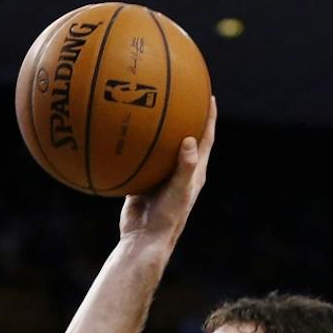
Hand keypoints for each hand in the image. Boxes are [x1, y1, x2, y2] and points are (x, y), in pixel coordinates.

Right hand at [120, 97, 216, 245]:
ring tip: (151, 105)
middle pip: (186, 137)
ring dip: (159, 128)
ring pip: (161, 146)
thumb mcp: (179, 192)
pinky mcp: (144, 181)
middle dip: (186, 115)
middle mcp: (179, 171)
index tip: (208, 96)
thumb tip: (189, 139)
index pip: (205, 139)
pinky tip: (123, 130)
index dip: (209, 117)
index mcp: (194, 172)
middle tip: (182, 93)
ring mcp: (161, 175)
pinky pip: (139, 157)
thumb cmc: (166, 218)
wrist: (144, 238)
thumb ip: (185, 167)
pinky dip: (135, 145)